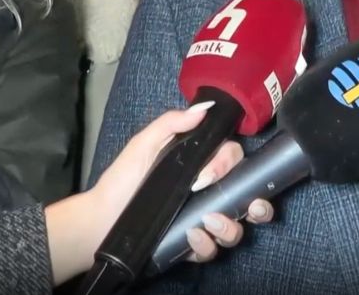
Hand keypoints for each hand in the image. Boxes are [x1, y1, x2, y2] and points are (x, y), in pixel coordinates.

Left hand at [47, 105, 274, 283]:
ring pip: (235, 229)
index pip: (234, 161)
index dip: (228, 165)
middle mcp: (207, 195)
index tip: (207, 174)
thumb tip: (206, 107)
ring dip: (230, 227)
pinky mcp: (190, 246)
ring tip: (208, 222)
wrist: (100, 219)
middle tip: (251, 206)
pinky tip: (191, 237)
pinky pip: (211, 250)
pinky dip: (206, 245)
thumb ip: (172, 123)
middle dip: (258, 205)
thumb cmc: (122, 179)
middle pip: (247, 198)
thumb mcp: (144, 145)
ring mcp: (201, 222)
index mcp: (201, 167)